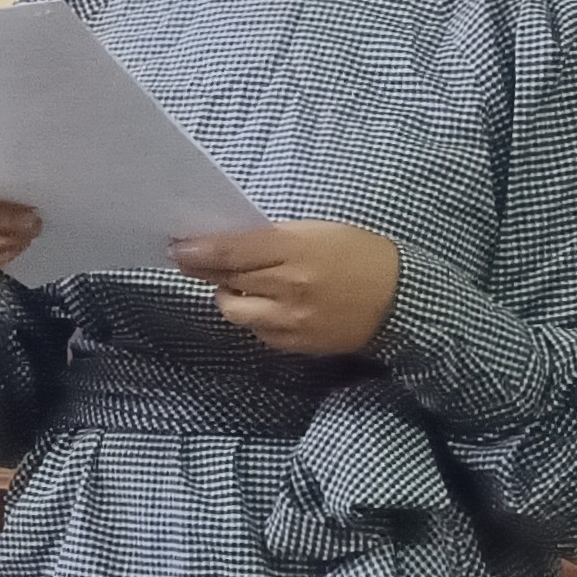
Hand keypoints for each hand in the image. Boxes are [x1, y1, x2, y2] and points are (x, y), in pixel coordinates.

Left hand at [169, 220, 400, 355]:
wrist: (400, 301)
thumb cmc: (361, 255)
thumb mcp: (319, 231)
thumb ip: (276, 238)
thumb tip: (232, 245)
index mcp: (296, 249)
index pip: (232, 252)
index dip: (198, 251)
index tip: (177, 248)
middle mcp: (289, 286)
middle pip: (228, 281)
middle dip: (206, 271)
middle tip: (193, 261)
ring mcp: (291, 320)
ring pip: (235, 311)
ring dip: (228, 296)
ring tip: (238, 285)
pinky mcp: (296, 344)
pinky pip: (258, 332)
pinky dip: (254, 317)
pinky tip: (266, 305)